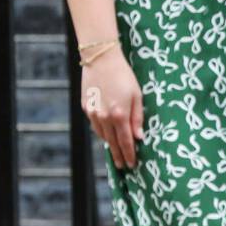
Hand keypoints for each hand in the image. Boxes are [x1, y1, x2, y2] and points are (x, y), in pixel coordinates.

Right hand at [81, 46, 144, 169]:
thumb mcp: (137, 95)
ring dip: (109, 144)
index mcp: (119, 115)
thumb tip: (139, 137)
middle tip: (123, 166)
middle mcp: (104, 117)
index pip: (125, 141)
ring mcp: (92, 113)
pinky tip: (106, 134)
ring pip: (101, 135)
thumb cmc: (123, 75)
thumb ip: (137, 117)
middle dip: (118, 155)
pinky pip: (94, 125)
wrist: (100, 59)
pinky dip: (101, 132)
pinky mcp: (85, 107)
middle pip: (112, 142)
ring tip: (116, 152)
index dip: (129, 154)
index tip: (132, 165)